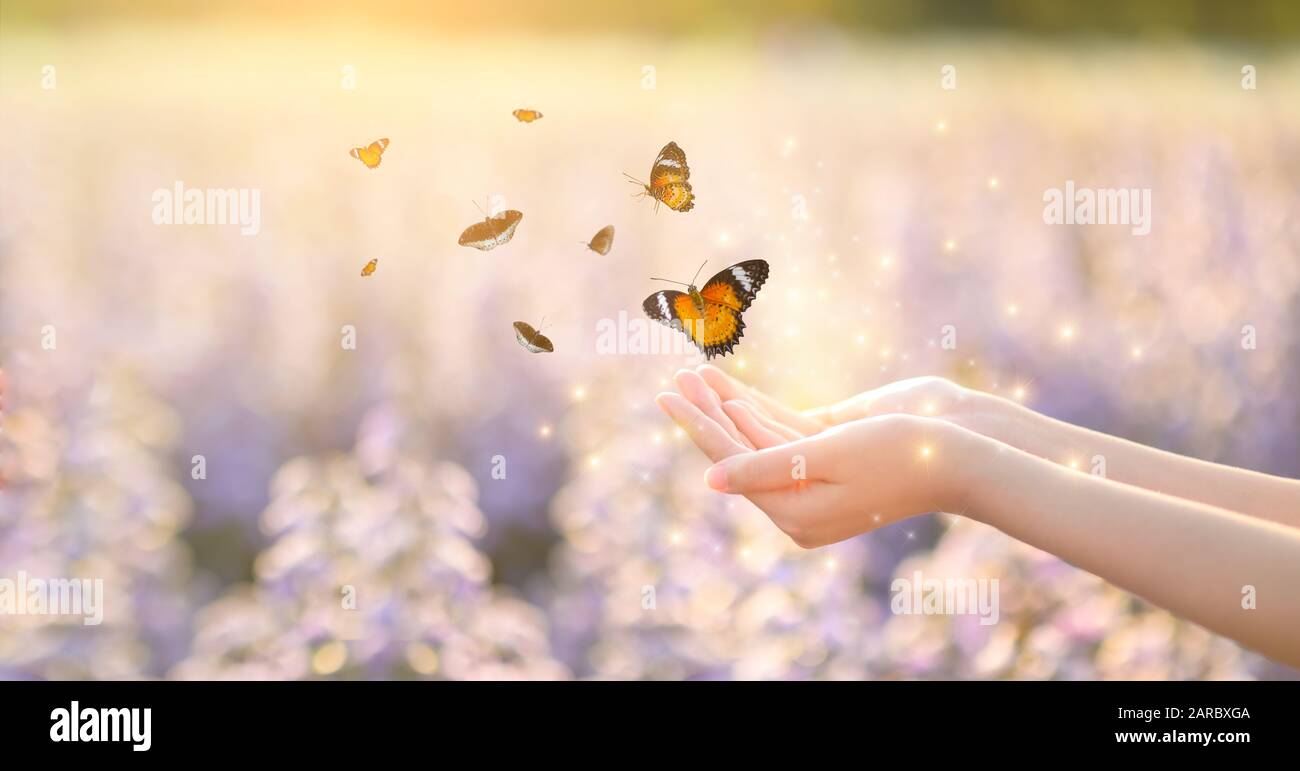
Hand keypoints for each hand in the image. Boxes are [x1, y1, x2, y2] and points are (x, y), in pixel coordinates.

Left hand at [655, 369, 979, 547]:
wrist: (962, 453)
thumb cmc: (898, 456)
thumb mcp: (826, 460)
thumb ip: (766, 467)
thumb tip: (710, 479)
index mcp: (795, 514)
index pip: (731, 464)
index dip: (698, 426)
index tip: (668, 398)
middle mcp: (799, 501)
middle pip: (737, 450)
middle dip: (703, 413)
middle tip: (669, 382)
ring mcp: (813, 476)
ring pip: (755, 437)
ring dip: (723, 405)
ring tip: (689, 377)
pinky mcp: (829, 452)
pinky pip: (780, 430)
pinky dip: (754, 407)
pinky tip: (730, 389)